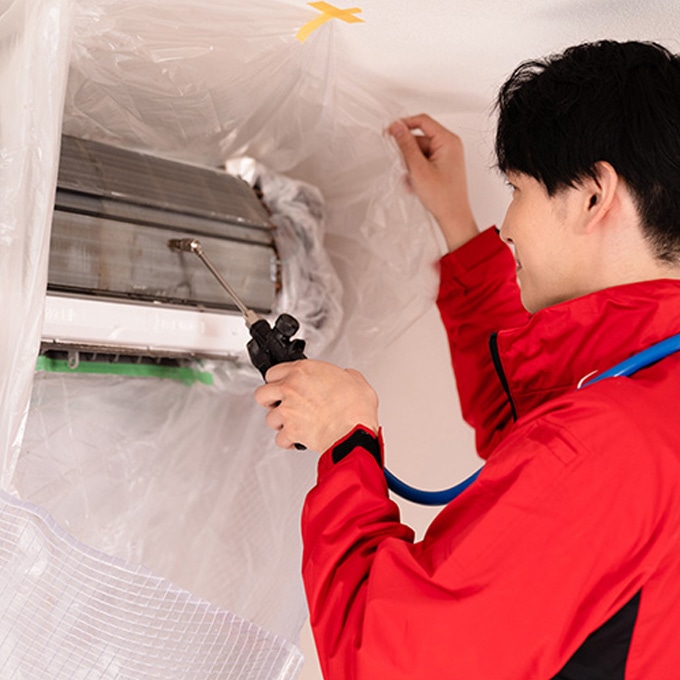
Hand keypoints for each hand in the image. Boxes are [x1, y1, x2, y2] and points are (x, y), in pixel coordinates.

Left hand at [254, 360, 378, 451]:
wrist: (352, 431)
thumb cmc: (354, 407)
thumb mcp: (356, 380)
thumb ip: (345, 375)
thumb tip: (347, 377)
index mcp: (303, 371)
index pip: (274, 372)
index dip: (278, 380)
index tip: (283, 384)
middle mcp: (291, 388)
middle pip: (262, 393)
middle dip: (270, 400)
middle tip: (279, 403)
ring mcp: (288, 411)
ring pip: (269, 418)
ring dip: (279, 422)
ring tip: (291, 423)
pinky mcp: (290, 431)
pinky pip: (280, 439)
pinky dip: (287, 441)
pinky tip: (295, 439)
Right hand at [388, 114, 478, 250]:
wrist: (453, 216)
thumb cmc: (442, 197)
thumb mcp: (418, 169)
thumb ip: (406, 145)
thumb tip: (397, 128)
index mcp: (448, 141)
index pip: (423, 121)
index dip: (404, 124)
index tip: (389, 131)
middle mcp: (449, 145)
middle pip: (420, 138)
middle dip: (408, 152)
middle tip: (404, 166)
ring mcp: (446, 156)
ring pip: (420, 151)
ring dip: (411, 164)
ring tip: (412, 179)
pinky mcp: (442, 165)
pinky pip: (423, 161)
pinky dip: (416, 170)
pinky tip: (416, 183)